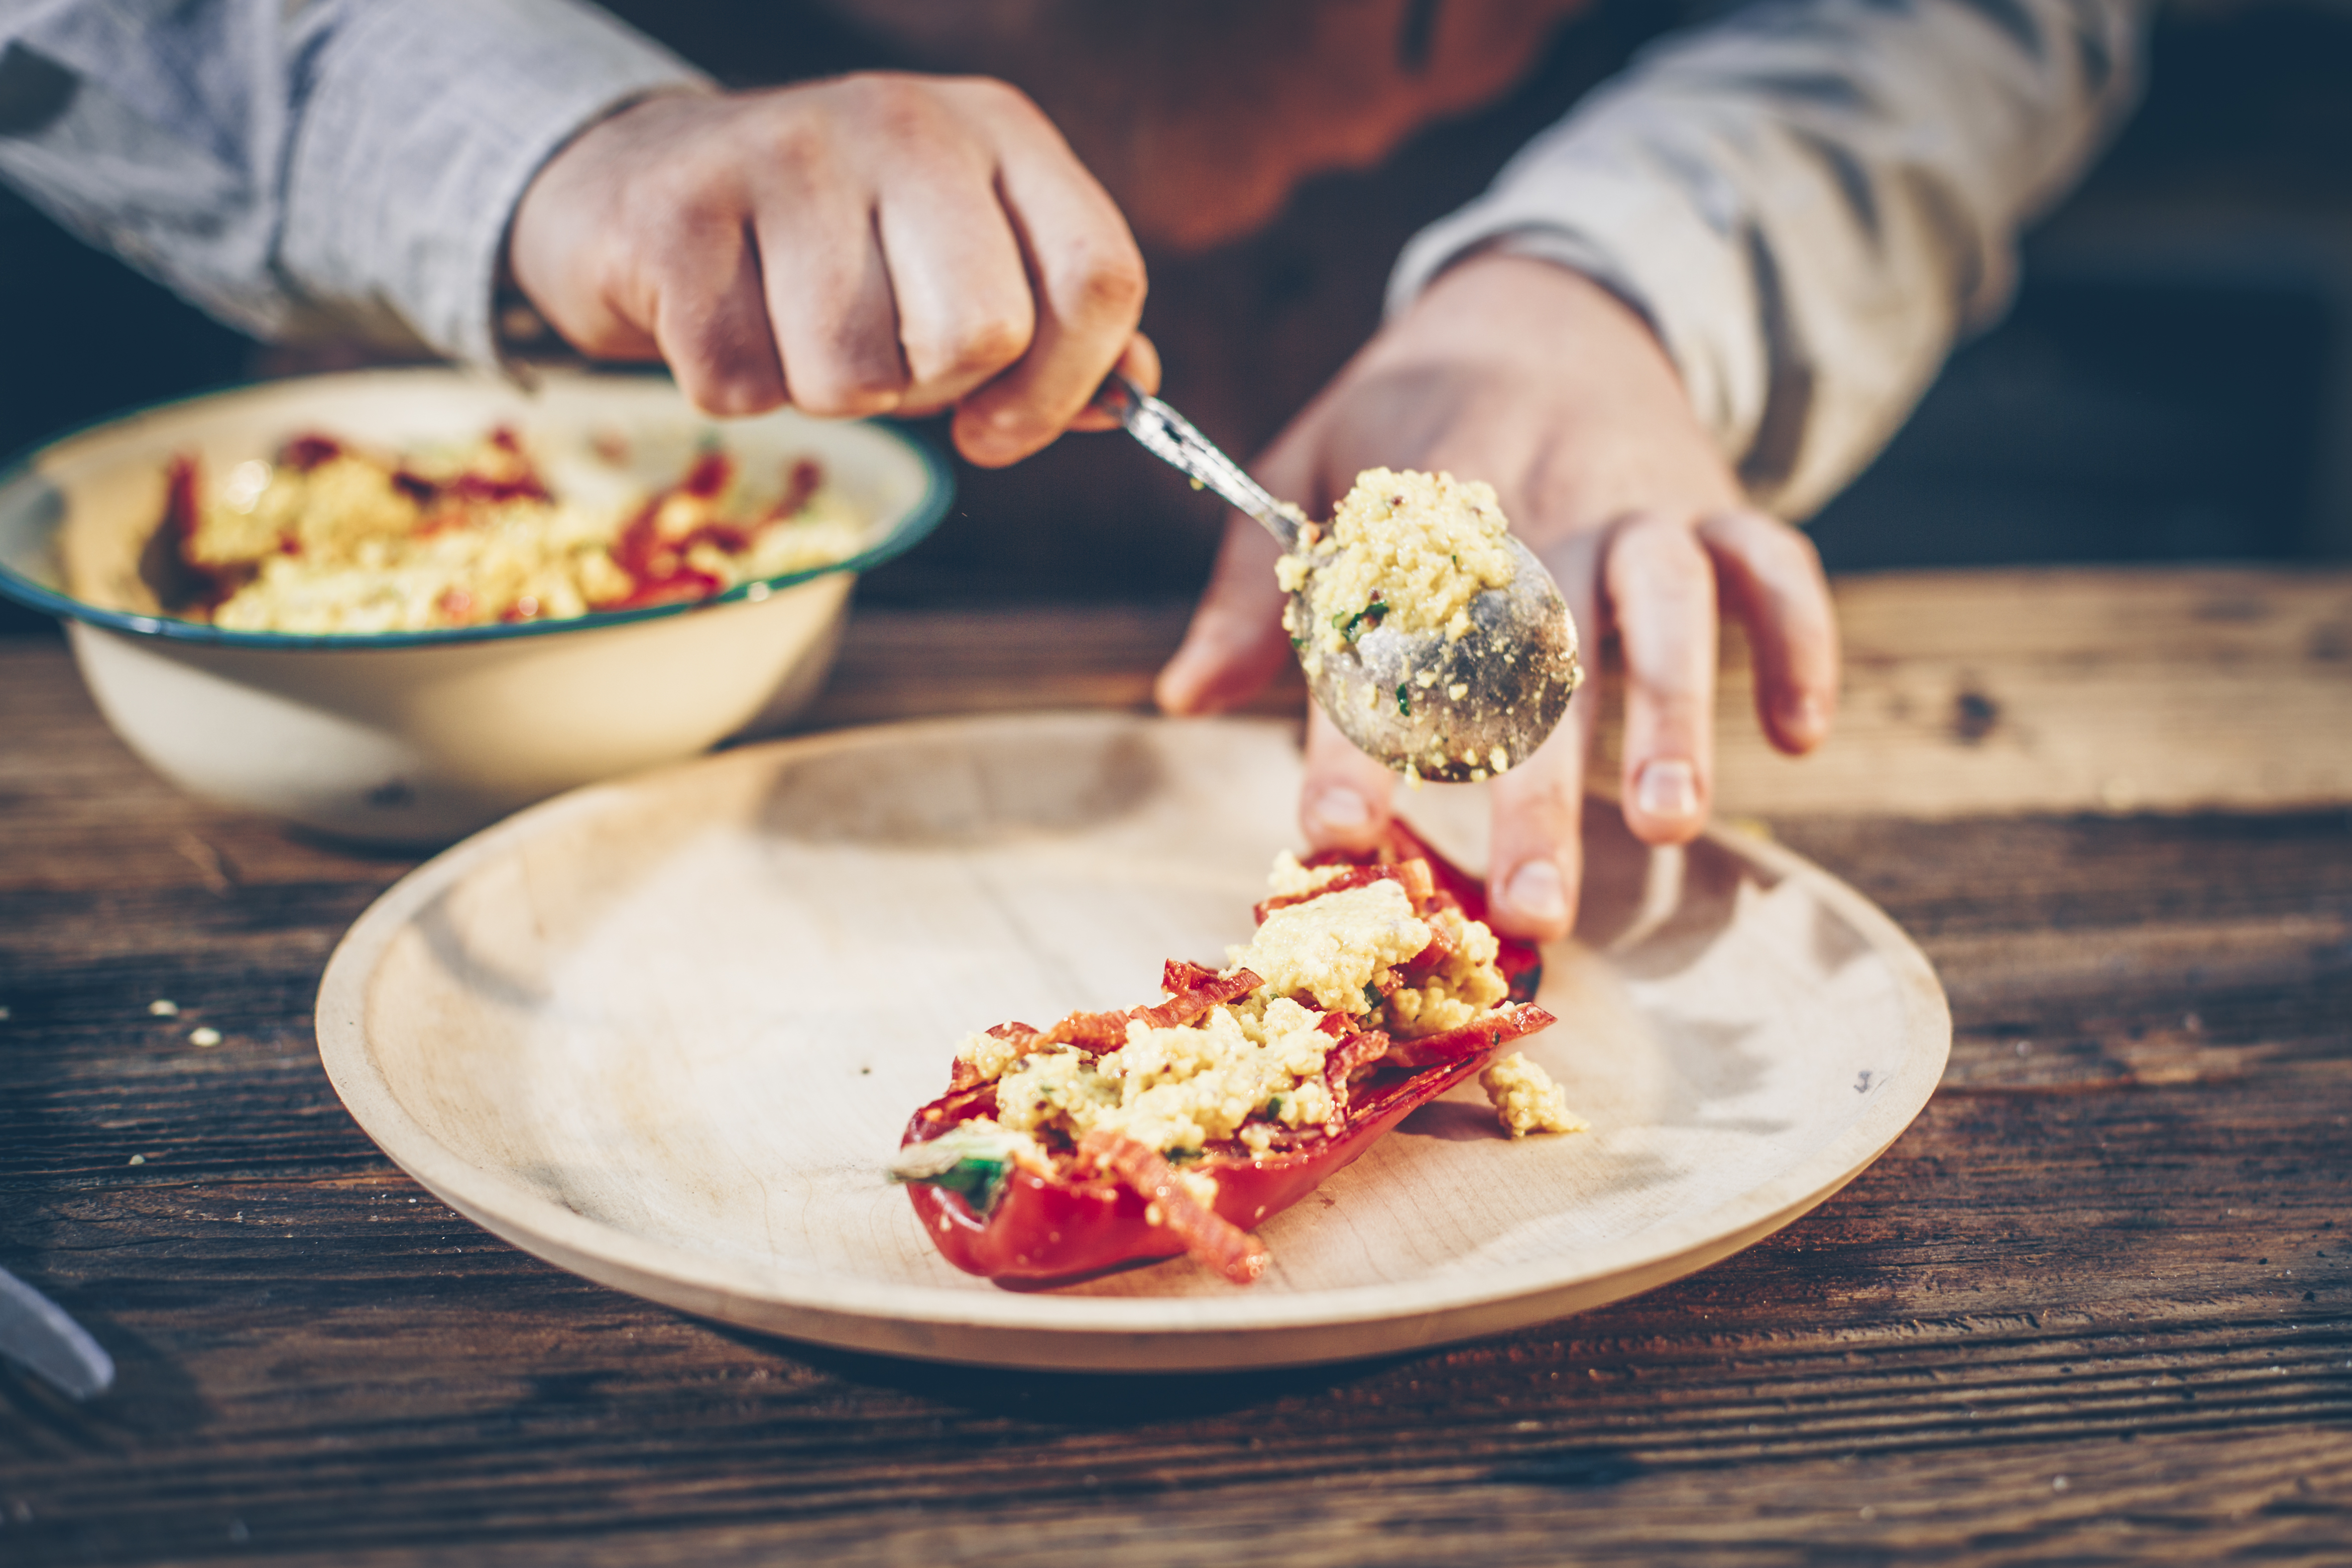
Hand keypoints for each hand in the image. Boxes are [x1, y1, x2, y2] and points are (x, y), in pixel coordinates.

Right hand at [507, 75, 1156, 465]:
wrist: (642, 184)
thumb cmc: (834, 248)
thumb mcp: (965, 264)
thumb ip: (1060, 331)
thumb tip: (1135, 393)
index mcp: (999, 132)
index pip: (1099, 277)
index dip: (1068, 386)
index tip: (1002, 429)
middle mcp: (906, 121)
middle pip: (982, 334)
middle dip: (930, 386)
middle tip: (880, 352)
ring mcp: (788, 154)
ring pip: (856, 376)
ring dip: (824, 391)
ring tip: (792, 325)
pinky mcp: (680, 213)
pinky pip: (742, 385)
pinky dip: (735, 388)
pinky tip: (725, 320)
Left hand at [1156, 254, 1838, 941]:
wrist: (1540, 303)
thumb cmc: (1407, 414)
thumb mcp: (1304, 467)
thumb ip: (1252, 587)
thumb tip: (1182, 697)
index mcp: (1414, 516)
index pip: (1376, 643)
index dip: (1350, 744)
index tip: (1330, 839)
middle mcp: (1532, 518)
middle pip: (1530, 657)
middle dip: (1533, 788)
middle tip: (1530, 907)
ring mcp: (1634, 509)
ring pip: (1665, 606)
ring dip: (1673, 710)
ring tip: (1669, 823)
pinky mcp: (1712, 505)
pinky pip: (1775, 564)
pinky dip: (1799, 639)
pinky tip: (1796, 739)